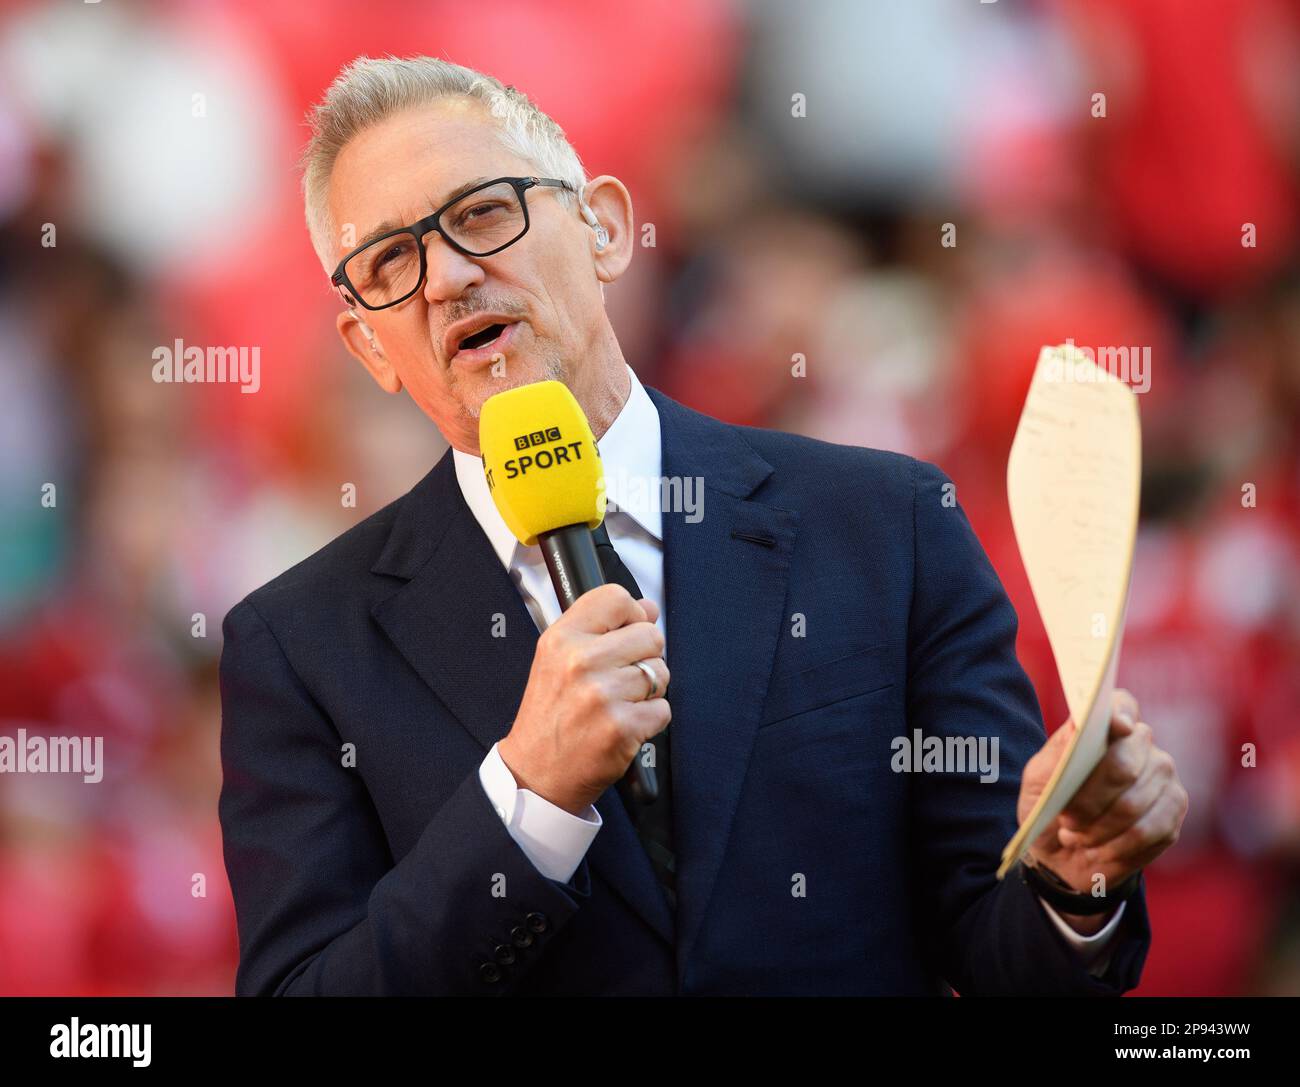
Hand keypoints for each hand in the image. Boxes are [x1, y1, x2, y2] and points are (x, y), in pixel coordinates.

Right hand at [498, 583, 669, 814]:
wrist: (536, 773)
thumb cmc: (550, 716)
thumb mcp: (557, 660)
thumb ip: (601, 629)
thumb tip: (648, 607)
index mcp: (561, 639)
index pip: (617, 598)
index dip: (632, 615)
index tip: (626, 634)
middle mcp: (580, 662)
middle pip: (650, 635)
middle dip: (645, 657)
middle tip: (620, 678)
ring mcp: (602, 696)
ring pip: (661, 673)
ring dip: (648, 691)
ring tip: (618, 703)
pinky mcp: (622, 727)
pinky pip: (663, 708)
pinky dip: (650, 719)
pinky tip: (624, 724)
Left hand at [1018, 688, 1187, 931]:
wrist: (1061, 853)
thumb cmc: (1049, 806)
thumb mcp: (1040, 779)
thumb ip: (1059, 752)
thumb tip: (1079, 722)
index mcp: (1106, 726)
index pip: (1120, 705)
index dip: (1119, 714)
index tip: (1116, 727)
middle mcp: (1141, 744)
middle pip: (1124, 764)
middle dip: (1089, 799)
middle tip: (1066, 818)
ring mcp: (1164, 778)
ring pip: (1133, 805)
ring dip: (1097, 829)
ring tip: (1075, 835)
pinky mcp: (1173, 815)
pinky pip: (1148, 833)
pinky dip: (1116, 847)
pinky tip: (1099, 849)